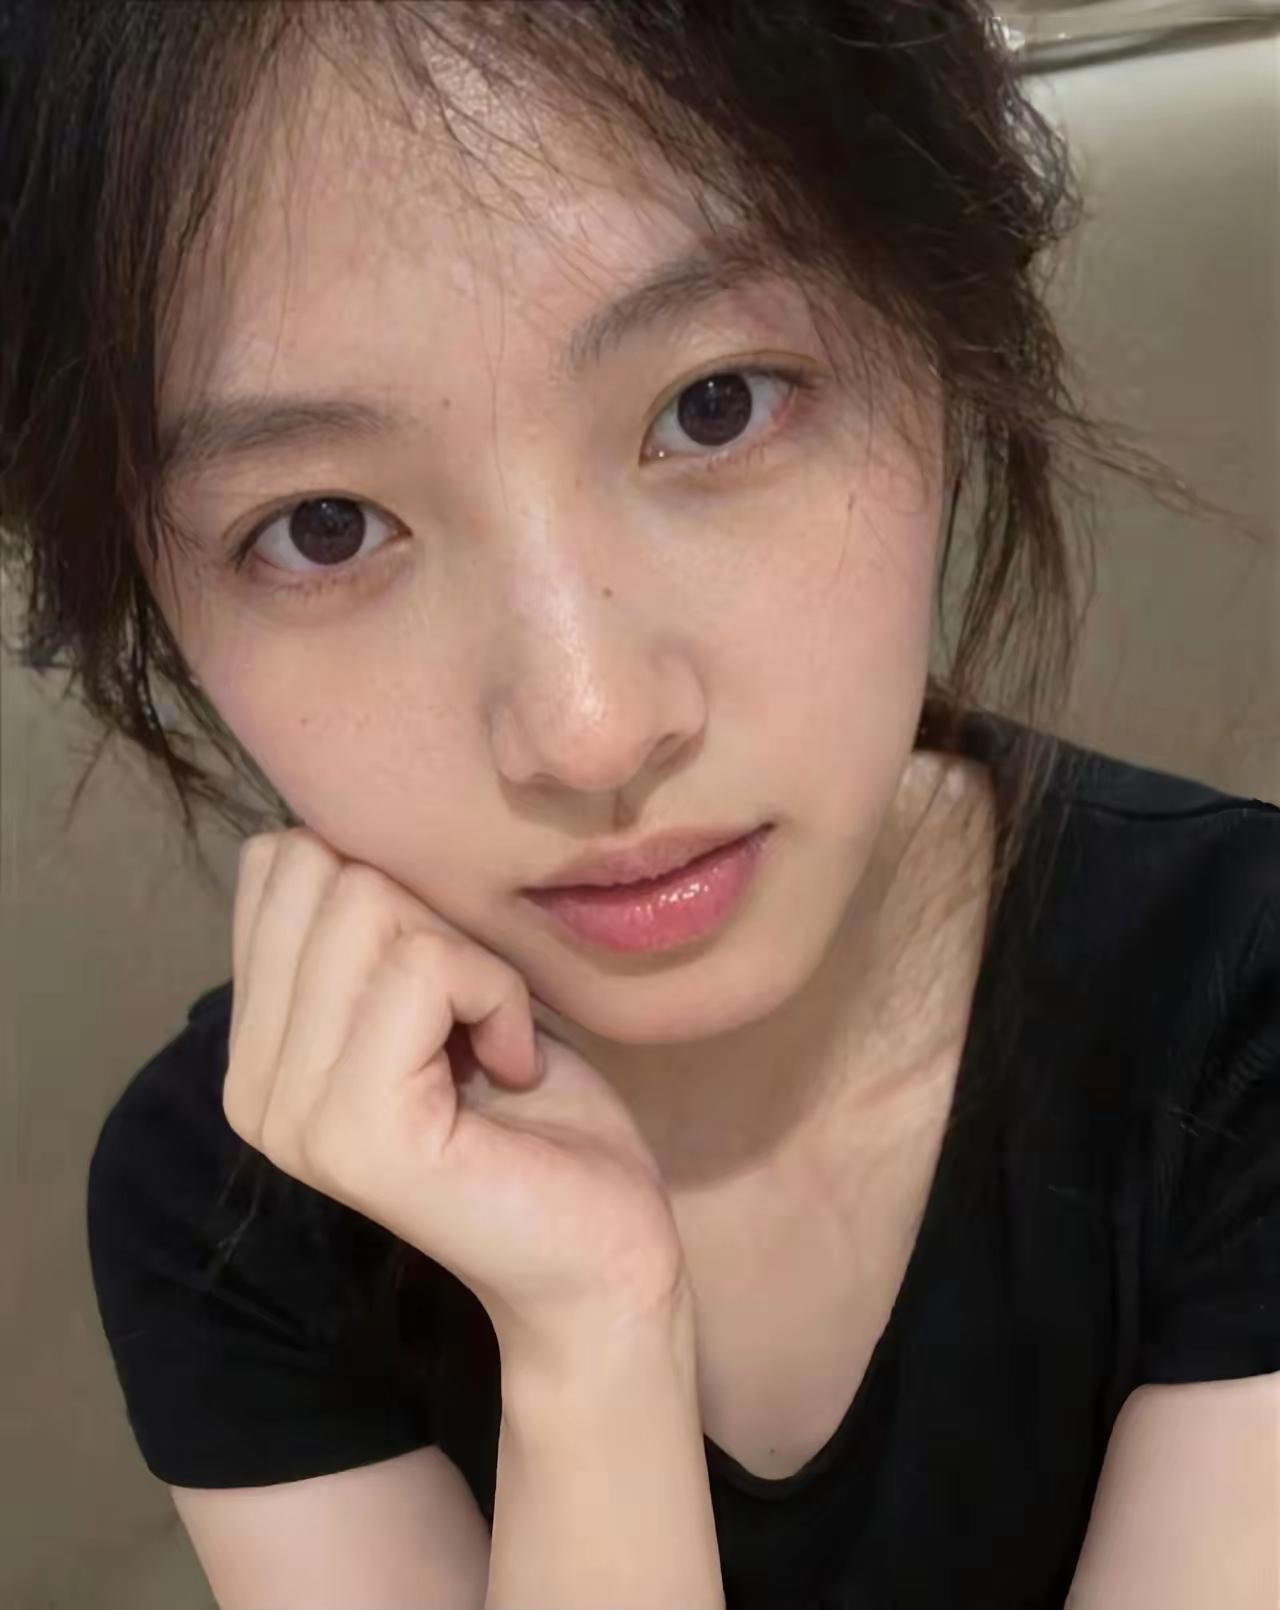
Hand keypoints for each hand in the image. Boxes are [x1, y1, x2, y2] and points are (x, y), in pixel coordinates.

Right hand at [224, 828, 687, 1360]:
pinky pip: (426, 968)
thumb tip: (335, 822)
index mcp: (258, 1047)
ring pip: (371, 908)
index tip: (447, 977)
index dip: (392, 886)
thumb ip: (367, 925)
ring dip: (472, 960)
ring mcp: (294, 1115)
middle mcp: (250, 1086)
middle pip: (323, 872)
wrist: (600, 1253)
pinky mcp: (358, 1132)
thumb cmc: (540, 1116)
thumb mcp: (438, 990)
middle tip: (480, 1012)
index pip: (278, 864)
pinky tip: (516, 1067)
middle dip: (432, 917)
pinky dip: (498, 996)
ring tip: (498, 1042)